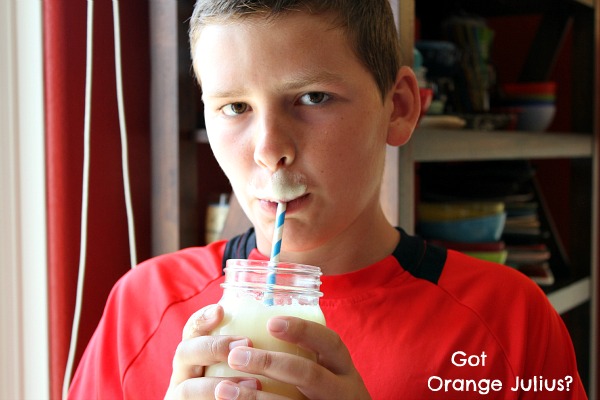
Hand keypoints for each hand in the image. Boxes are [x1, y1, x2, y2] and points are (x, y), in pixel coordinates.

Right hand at [164, 304, 260, 398]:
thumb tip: (281, 325)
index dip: (202, 319)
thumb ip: (249, 352)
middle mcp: (183, 377)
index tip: (221, 310)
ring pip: (186, 390)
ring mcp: (181, 398)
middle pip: (183, 353)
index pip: (191, 331)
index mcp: (196, 358)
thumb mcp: (240, 368)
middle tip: (244, 344)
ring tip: (253, 383)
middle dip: (212, 346)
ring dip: (217, 386)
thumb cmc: (240, 392)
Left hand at [225, 316, 371, 399]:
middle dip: (271, 363)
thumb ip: (305, 354)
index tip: (271, 322)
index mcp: (343, 369)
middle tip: (236, 356)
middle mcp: (341, 391)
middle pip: (310, 375)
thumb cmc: (324, 393)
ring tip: (223, 389)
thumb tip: (260, 323)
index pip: (331, 343)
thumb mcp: (327, 372)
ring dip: (253, 398)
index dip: (303, 330)